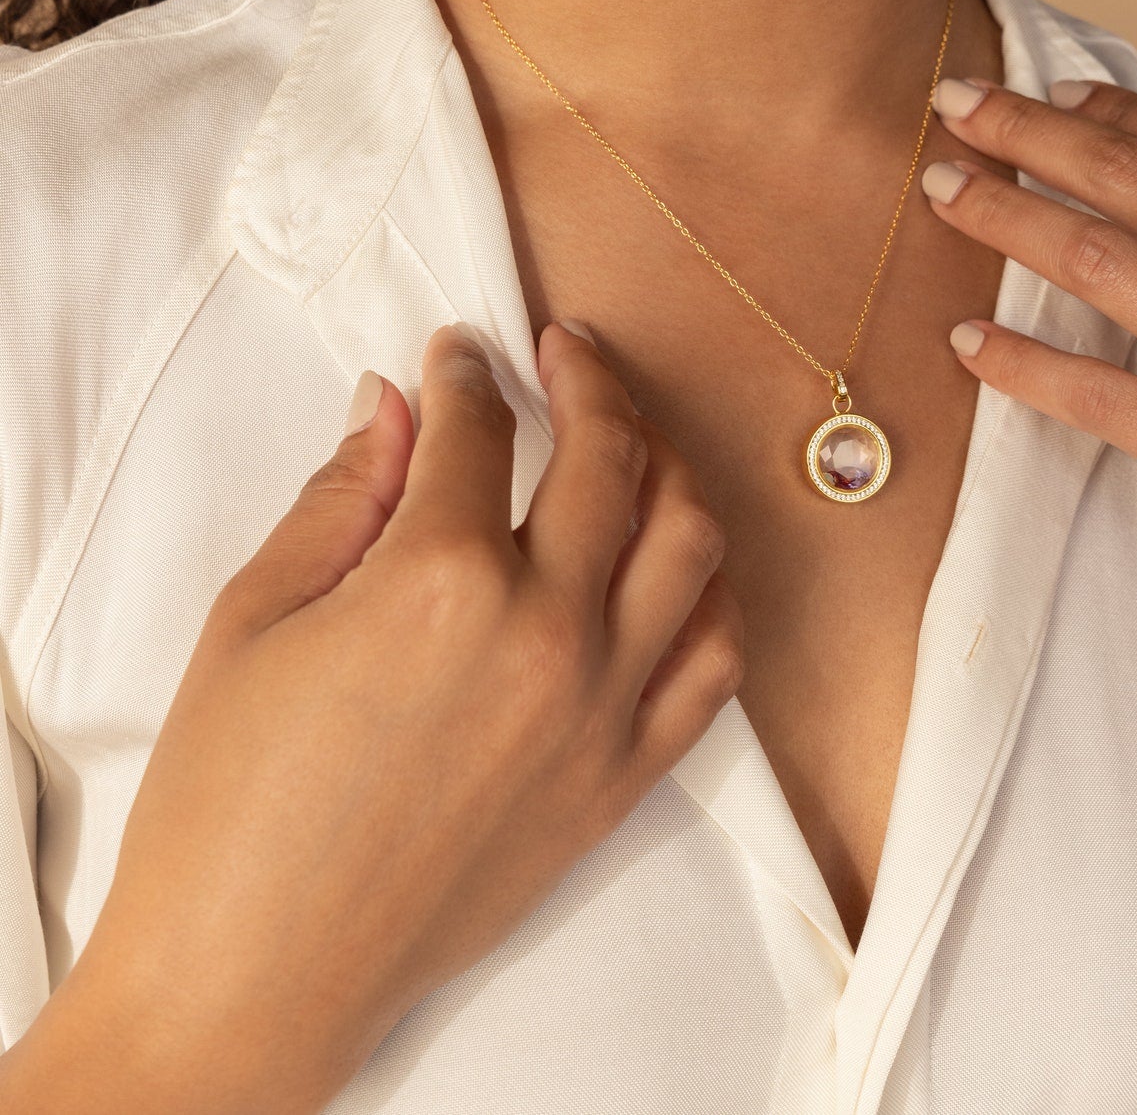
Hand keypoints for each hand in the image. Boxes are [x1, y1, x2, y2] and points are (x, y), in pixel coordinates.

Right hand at [24, 322, 741, 1114]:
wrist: (257, 974)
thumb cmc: (230, 808)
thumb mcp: (255, 620)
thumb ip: (344, 496)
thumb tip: (394, 407)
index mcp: (441, 582)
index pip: (478, 430)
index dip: (466, 373)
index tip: (460, 355)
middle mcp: (546, 632)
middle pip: (610, 457)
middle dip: (590, 380)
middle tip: (565, 354)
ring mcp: (601, 708)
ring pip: (691, 542)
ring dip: (669, 466)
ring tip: (631, 441)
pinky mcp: (625, 776)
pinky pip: (715, 662)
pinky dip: (710, 593)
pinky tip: (674, 564)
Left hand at [921, 75, 1136, 694]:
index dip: (1113, 112)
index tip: (1058, 97)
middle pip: (1130, 178)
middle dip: (1029, 131)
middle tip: (958, 103)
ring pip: (1098, 262)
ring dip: (1006, 216)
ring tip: (941, 189)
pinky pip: (1098, 396)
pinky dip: (1021, 364)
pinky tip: (966, 339)